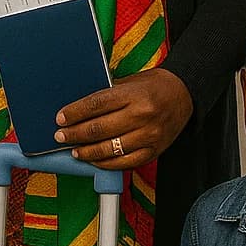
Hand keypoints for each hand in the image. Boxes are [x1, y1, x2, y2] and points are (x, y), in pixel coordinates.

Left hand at [54, 69, 193, 169]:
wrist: (185, 93)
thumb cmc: (154, 85)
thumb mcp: (130, 82)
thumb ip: (107, 94)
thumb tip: (79, 109)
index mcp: (133, 94)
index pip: (95, 104)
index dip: (74, 113)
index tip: (60, 118)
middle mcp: (141, 115)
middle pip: (99, 128)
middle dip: (75, 134)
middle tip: (61, 136)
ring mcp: (149, 135)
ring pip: (110, 149)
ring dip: (88, 152)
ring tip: (76, 150)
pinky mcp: (154, 150)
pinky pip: (125, 163)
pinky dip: (107, 164)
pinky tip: (95, 160)